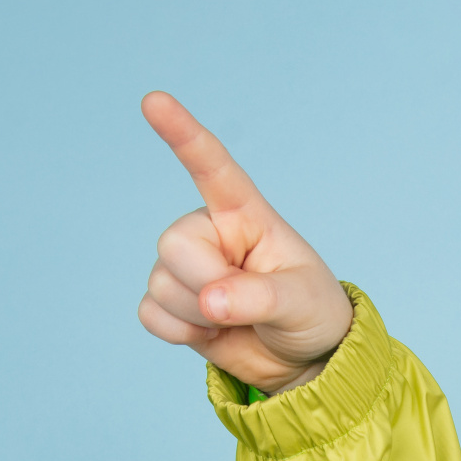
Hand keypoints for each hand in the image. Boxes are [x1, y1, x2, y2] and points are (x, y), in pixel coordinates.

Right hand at [135, 92, 354, 391]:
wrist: (303, 359)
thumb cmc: (310, 313)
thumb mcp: (300, 300)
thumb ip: (259, 296)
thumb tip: (210, 301)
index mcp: (245, 214)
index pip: (212, 167)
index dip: (183, 134)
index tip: (153, 101)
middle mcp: (209, 232)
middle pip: (173, 244)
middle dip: (206, 282)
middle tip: (244, 304)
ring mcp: (187, 267)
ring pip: (161, 283)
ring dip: (198, 314)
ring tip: (235, 319)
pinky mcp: (171, 302)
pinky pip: (150, 313)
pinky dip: (179, 332)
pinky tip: (209, 332)